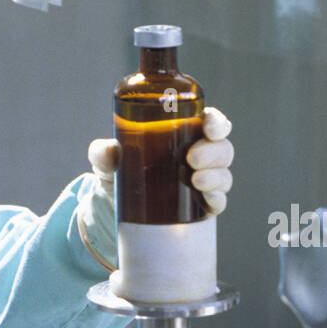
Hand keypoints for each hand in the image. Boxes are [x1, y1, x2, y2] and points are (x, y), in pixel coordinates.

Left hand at [78, 107, 233, 267]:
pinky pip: (218, 201)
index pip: (211, 122)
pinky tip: (207, 200)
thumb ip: (103, 153)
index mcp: (186, 133)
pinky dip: (216, 199)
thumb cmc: (121, 169)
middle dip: (213, 152)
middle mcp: (201, 155)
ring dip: (215, 176)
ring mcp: (204, 181)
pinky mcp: (201, 206)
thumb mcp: (108, 159)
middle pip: (222, 148)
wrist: (119, 205)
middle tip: (191, 158)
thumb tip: (107, 152)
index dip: (216, 121)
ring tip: (195, 180)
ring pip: (223, 175)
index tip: (208, 125)